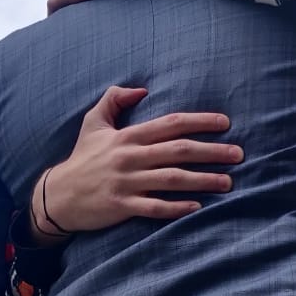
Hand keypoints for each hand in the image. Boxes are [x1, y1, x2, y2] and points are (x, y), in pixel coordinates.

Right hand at [30, 86, 239, 238]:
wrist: (56, 196)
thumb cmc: (81, 158)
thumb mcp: (92, 122)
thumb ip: (114, 99)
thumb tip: (142, 88)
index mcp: (128, 136)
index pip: (170, 124)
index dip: (200, 122)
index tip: (225, 123)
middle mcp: (130, 157)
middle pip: (178, 151)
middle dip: (212, 152)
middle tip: (239, 154)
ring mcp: (126, 183)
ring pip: (171, 180)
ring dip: (203, 180)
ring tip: (228, 182)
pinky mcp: (122, 206)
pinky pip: (154, 207)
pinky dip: (177, 208)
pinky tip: (198, 206)